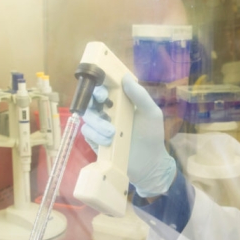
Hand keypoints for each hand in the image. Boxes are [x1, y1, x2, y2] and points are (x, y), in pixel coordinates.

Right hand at [80, 74, 176, 197]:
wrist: (149, 163)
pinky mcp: (96, 141)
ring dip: (98, 124)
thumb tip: (125, 77)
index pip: (104, 88)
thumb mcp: (151, 112)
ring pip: (88, 118)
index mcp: (120, 102)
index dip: (99, 87)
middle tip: (104, 110)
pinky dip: (96, 136)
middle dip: (93, 103)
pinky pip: (87, 133)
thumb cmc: (151, 135)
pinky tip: (109, 142)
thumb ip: (139, 95)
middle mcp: (108, 112)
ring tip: (113, 133)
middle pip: (90, 101)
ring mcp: (100, 127)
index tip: (103, 92)